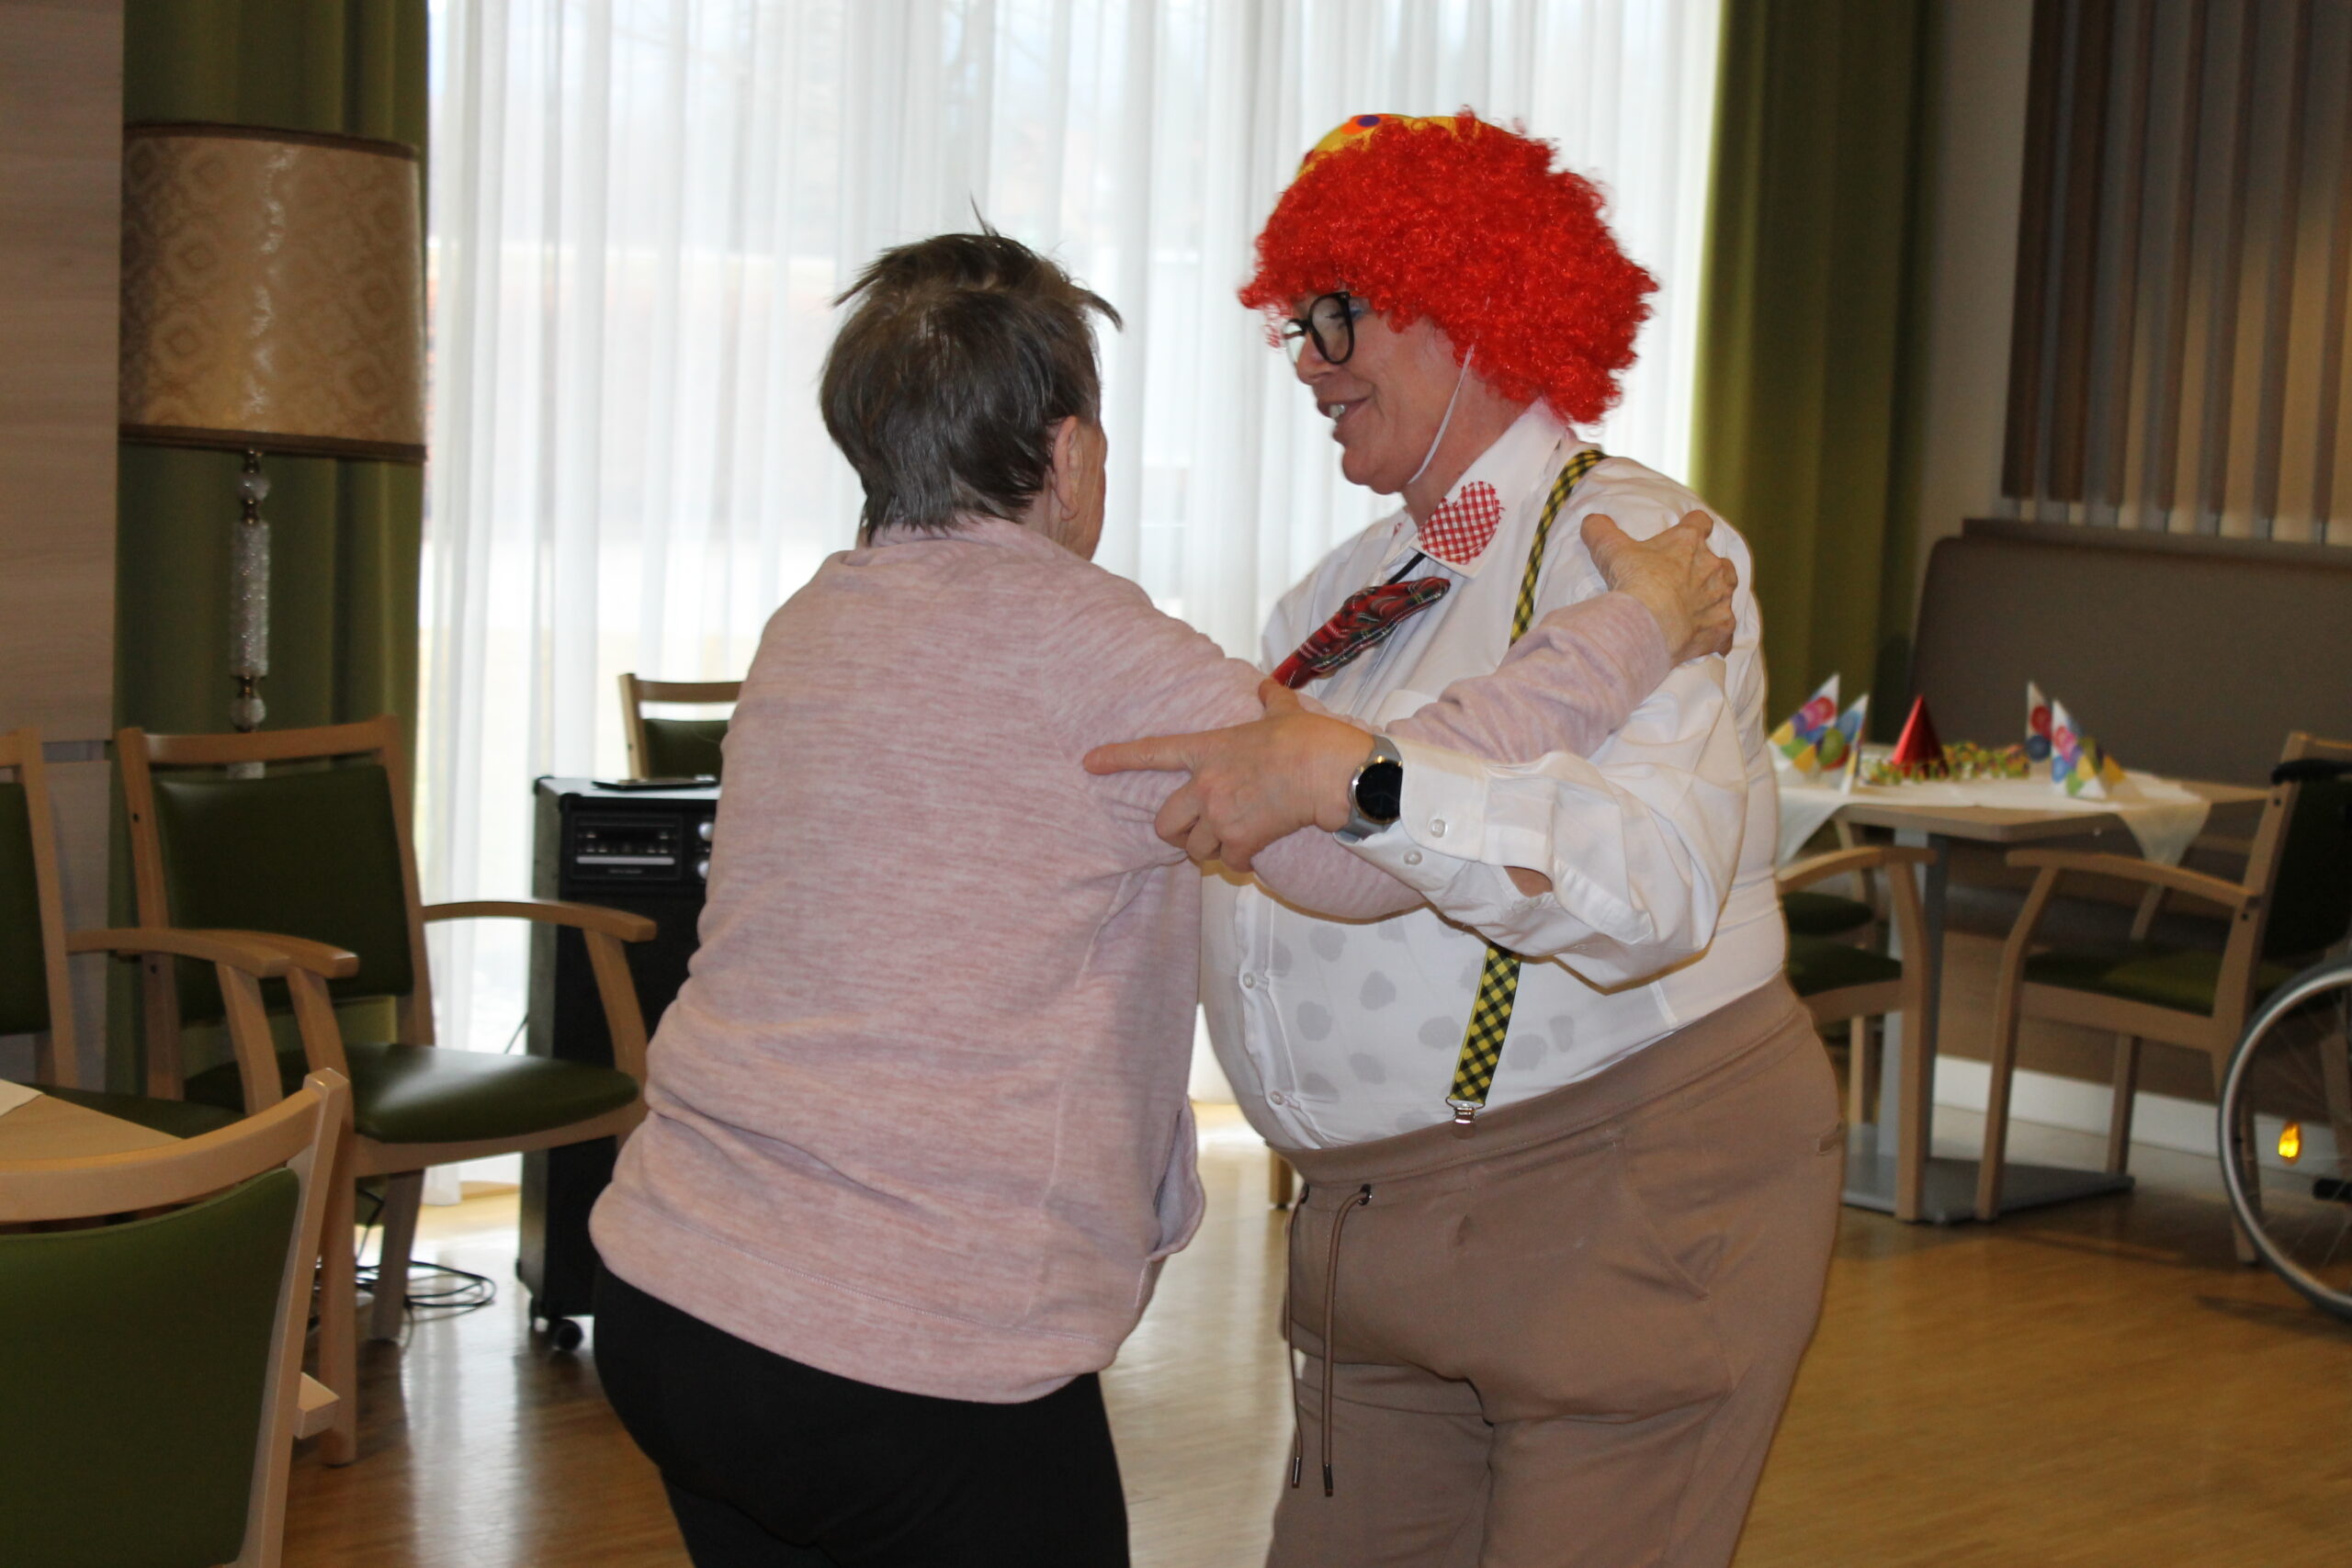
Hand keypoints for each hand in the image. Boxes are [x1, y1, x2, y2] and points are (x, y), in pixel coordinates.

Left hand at [1082, 679, 1373, 870]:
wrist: (1330, 771)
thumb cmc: (1310, 739)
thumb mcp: (1285, 711)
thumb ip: (1270, 699)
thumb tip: (1267, 685)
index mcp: (1208, 749)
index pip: (1152, 752)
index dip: (1117, 758)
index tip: (1090, 763)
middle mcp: (1205, 785)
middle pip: (1164, 824)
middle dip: (1176, 834)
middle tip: (1195, 835)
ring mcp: (1220, 815)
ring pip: (1195, 850)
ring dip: (1211, 852)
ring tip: (1232, 844)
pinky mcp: (1242, 840)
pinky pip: (1230, 863)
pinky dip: (1242, 864)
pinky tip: (1256, 855)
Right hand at [1582, 511, 1735, 661]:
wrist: (1647, 622)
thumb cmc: (1633, 580)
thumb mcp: (1610, 549)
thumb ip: (1601, 530)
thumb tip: (1591, 521)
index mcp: (1688, 542)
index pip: (1700, 522)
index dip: (1695, 526)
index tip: (1689, 530)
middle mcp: (1712, 566)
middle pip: (1720, 560)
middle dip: (1707, 567)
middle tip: (1686, 578)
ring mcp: (1720, 598)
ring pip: (1728, 591)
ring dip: (1717, 596)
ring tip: (1700, 605)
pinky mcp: (1721, 628)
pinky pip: (1725, 632)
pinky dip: (1718, 635)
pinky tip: (1708, 640)